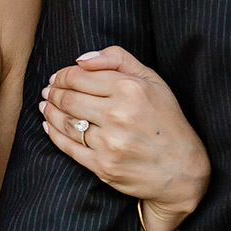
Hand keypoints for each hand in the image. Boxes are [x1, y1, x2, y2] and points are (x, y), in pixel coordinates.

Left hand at [39, 47, 210, 230]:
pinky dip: (54, 134)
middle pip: (67, 98)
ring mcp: (109, 144)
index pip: (78, 76)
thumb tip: (81, 59)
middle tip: (49, 91)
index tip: (58, 78)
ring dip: (50, 112)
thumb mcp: (152, 81)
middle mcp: (118, 115)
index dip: (62, 76)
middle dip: (53, 92)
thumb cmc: (167, 120)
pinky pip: (68, 147)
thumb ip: (117, 59)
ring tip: (46, 106)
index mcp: (129, 89)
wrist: (183, 170)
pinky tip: (50, 126)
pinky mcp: (103, 166)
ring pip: (65, 122)